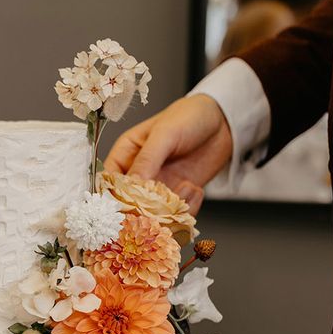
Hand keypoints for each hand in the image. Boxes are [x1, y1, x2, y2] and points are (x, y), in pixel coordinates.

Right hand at [104, 94, 232, 214]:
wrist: (224, 121)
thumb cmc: (190, 117)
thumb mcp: (165, 133)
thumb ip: (147, 159)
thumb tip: (132, 184)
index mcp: (126, 155)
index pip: (108, 182)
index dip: (110, 197)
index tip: (121, 207)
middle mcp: (138, 175)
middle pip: (128, 204)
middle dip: (140, 210)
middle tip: (155, 210)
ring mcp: (158, 188)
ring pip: (152, 215)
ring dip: (167, 211)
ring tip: (185, 188)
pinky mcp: (178, 197)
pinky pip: (175, 216)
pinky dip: (186, 209)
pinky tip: (195, 189)